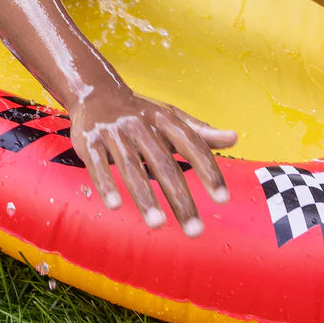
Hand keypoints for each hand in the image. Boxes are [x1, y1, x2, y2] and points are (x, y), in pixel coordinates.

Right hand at [70, 87, 236, 236]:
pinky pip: (98, 163)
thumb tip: (235, 138)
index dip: (208, 171)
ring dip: (144, 197)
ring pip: (130, 167)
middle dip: (180, 199)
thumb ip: (201, 132)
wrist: (95, 91)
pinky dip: (106, 183)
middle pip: (162, 164)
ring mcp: (113, 131)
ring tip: (158, 225)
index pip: (191, 144)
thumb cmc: (140, 112)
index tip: (223, 200)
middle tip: (195, 231)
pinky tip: (115, 205)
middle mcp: (139, 124)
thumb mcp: (171, 116)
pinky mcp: (88, 140)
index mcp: (163, 118)